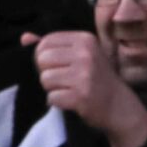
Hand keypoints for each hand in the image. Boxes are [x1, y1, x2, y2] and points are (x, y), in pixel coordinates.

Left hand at [28, 31, 146, 146]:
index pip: (46, 42)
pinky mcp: (81, 96)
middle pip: (42, 60)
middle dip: (47, 73)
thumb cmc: (97, 79)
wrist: (121, 107)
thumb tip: (25, 38)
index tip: (58, 66)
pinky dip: (57, 101)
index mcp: (84, 40)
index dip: (44, 56)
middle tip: (63, 80)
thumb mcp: (80, 56)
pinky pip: (52, 97)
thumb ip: (52, 46)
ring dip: (52, 88)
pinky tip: (71, 101)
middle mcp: (85, 55)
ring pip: (45, 79)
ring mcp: (84, 76)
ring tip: (68, 90)